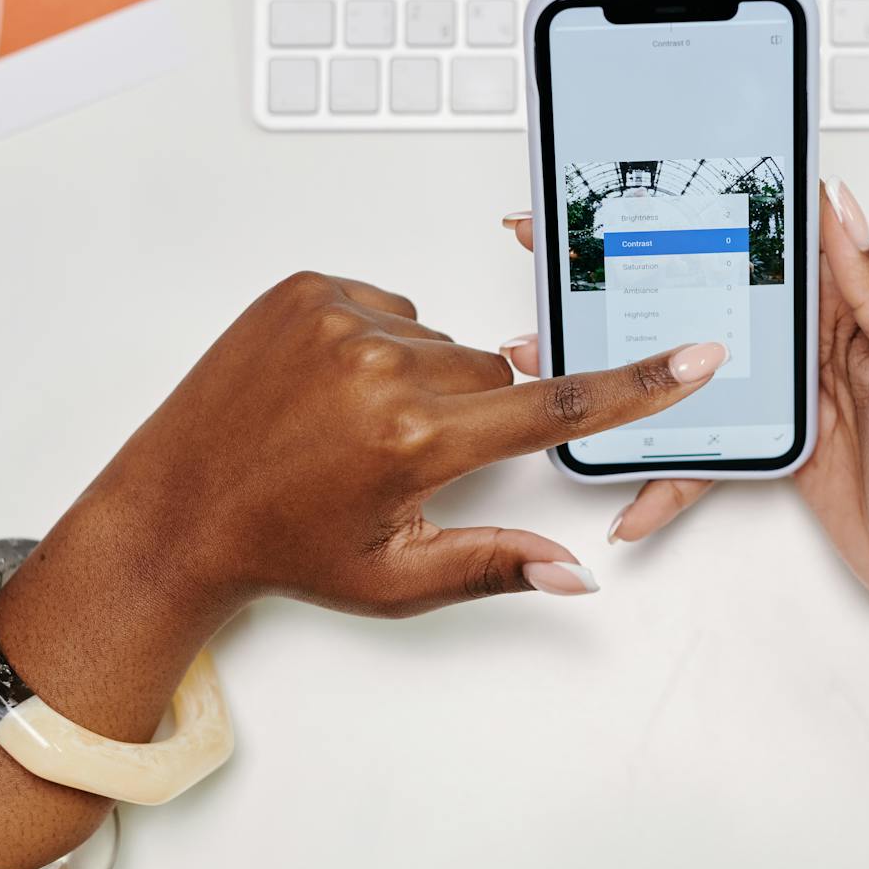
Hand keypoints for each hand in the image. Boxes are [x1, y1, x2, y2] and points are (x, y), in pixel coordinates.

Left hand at [100, 271, 726, 617]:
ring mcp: (339, 318)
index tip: (694, 358)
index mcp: (414, 439)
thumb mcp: (394, 579)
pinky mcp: (307, 289)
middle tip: (402, 456)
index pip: (552, 410)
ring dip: (420, 375)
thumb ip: (495, 565)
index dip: (635, 387)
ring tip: (352, 423)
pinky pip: (388, 307)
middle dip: (471, 412)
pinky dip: (376, 343)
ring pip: (441, 339)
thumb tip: (574, 571)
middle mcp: (381, 367)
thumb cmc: (280, 545)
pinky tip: (329, 388)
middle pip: (493, 372)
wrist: (174, 507)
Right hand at [502, 181, 868, 610]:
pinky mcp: (770, 445)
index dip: (713, 202)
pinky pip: (703, 448)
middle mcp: (814, 341)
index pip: (776, 237)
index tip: (646, 180)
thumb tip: (844, 210)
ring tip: (558, 357)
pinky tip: (630, 493)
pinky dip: (665, 472)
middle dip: (636, 271)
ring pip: (689, 367)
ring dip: (626, 370)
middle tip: (559, 249)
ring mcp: (786, 393)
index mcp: (856, 307)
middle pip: (712, 291)